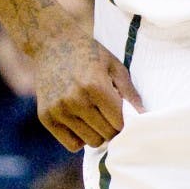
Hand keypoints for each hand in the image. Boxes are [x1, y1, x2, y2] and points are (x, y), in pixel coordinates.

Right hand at [33, 22, 143, 151]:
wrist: (52, 43)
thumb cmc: (88, 52)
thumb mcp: (114, 65)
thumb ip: (129, 92)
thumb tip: (143, 116)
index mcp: (95, 85)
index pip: (119, 122)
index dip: (125, 120)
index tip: (124, 113)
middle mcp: (75, 100)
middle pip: (106, 134)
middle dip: (113, 127)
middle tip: (110, 114)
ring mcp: (59, 110)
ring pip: (91, 142)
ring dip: (98, 133)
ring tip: (96, 116)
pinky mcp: (46, 117)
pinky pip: (72, 144)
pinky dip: (81, 138)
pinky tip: (82, 122)